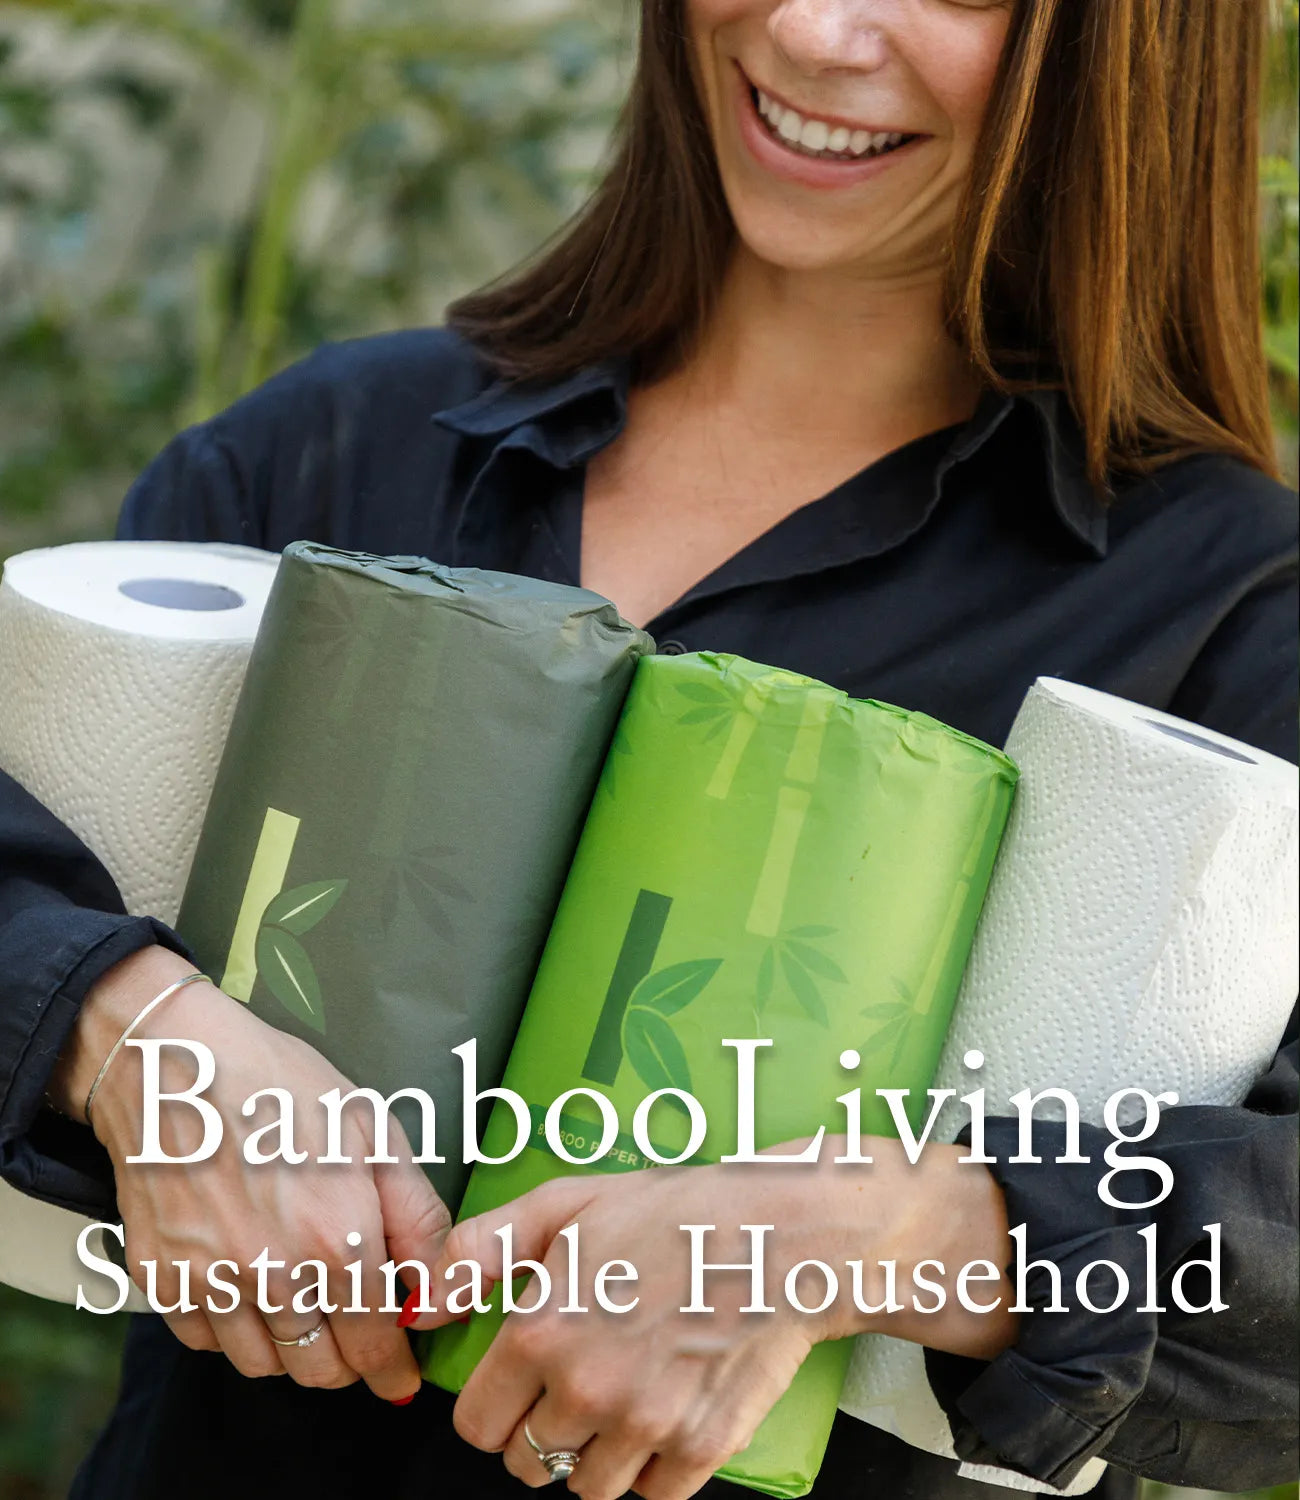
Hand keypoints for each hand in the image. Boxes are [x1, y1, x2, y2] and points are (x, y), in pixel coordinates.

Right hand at [51, 944, 448, 1402]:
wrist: (173, 1066)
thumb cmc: (281, 1086)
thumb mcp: (373, 1130)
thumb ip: (415, 1214)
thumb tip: (436, 1282)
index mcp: (336, 1236)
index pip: (373, 1342)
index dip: (391, 1369)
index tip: (399, 1378)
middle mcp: (273, 1273)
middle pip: (319, 1368)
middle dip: (347, 1360)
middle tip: (355, 1332)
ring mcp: (210, 1281)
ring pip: (263, 1364)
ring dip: (290, 1348)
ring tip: (302, 1303)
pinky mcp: (162, 1280)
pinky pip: (206, 1342)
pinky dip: (232, 1330)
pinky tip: (247, 1286)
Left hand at [415, 1139, 1016, 1499]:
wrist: (781, 1236)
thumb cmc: (674, 1212)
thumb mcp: (565, 1202)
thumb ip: (481, 1250)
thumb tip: (424, 1306)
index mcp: (541, 1331)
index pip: (477, 1426)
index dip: (493, 1405)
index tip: (518, 1384)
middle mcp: (585, 1388)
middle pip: (526, 1464)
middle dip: (540, 1430)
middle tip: (575, 1385)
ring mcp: (645, 1424)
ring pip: (586, 1488)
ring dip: (595, 1454)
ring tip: (623, 1398)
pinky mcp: (699, 1447)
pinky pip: (651, 1497)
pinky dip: (653, 1469)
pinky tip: (664, 1413)